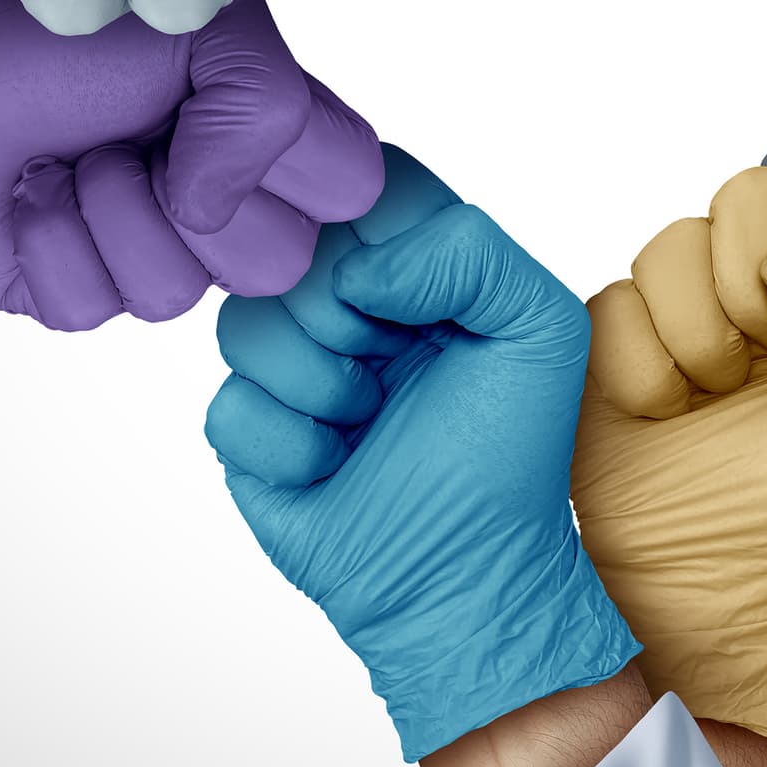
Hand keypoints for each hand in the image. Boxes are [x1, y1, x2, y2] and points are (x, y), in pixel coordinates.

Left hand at [0, 0, 381, 329]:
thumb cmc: (70, 6)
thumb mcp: (203, 16)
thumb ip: (266, 103)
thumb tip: (212, 207)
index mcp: (270, 136)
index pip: (354, 193)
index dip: (307, 169)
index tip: (243, 114)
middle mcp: (217, 203)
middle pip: (275, 265)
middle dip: (200, 191)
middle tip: (143, 127)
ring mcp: (141, 249)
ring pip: (171, 295)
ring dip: (111, 202)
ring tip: (73, 146)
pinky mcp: (61, 284)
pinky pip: (84, 306)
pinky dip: (48, 232)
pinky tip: (29, 182)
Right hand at [203, 149, 636, 760]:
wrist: (462, 583)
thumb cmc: (509, 463)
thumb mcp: (538, 331)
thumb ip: (469, 250)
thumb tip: (360, 269)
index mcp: (414, 266)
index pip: (355, 183)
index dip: (361, 224)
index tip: (395, 290)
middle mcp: (345, 305)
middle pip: (286, 251)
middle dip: (345, 322)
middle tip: (391, 372)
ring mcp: (290, 366)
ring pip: (242, 324)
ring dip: (319, 389)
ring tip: (365, 426)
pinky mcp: (248, 430)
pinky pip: (227, 407)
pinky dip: (291, 449)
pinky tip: (332, 468)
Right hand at [572, 169, 766, 738]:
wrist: (718, 577)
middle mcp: (758, 277)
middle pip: (753, 194)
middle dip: (760, 291)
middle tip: (765, 366)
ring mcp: (677, 298)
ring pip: (674, 242)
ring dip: (701, 340)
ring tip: (711, 400)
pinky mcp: (605, 329)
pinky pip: (615, 304)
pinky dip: (646, 374)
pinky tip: (661, 413)